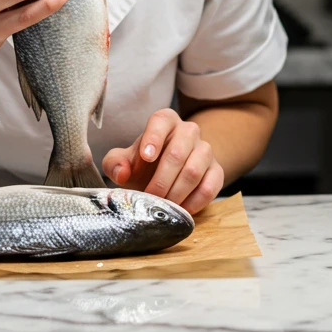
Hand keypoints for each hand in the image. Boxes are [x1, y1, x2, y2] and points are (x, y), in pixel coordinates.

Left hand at [101, 109, 223, 214]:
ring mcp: (205, 150)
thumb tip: (122, 173)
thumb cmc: (143, 166)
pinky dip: (194, 202)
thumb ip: (115, 164)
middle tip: (151, 196)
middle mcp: (188, 131)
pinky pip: (210, 186)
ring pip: (194, 170)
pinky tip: (181, 210)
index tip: (145, 157)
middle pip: (177, 152)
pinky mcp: (216, 171)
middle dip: (161, 179)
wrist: (167, 176)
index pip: (161, 121)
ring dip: (176, 193)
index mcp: (165, 121)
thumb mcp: (123, 162)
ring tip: (164, 205)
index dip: (153, 138)